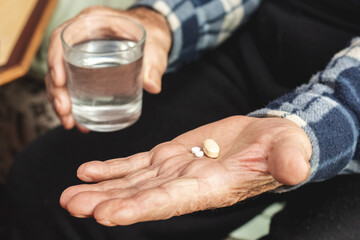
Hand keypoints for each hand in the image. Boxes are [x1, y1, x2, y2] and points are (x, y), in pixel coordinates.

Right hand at [46, 6, 170, 129]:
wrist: (154, 34)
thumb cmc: (152, 35)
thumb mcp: (155, 48)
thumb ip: (154, 66)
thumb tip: (153, 86)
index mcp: (93, 22)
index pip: (63, 36)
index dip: (55, 59)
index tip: (60, 82)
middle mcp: (82, 37)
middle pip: (58, 62)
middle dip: (57, 90)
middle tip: (65, 111)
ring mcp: (83, 53)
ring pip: (62, 77)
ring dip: (61, 101)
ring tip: (70, 122)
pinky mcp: (87, 68)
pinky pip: (73, 85)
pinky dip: (73, 104)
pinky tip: (79, 121)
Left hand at [60, 116, 311, 225]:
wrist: (266, 137)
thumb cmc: (280, 146)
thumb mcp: (288, 149)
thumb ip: (287, 160)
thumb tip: (296, 169)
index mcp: (211, 186)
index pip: (171, 201)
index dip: (139, 208)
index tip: (106, 214)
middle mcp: (187, 183)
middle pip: (142, 195)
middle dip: (107, 202)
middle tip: (72, 204)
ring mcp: (175, 169)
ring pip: (133, 180)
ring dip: (101, 187)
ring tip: (70, 194)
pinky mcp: (170, 154)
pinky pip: (137, 163)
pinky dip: (113, 167)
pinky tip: (89, 170)